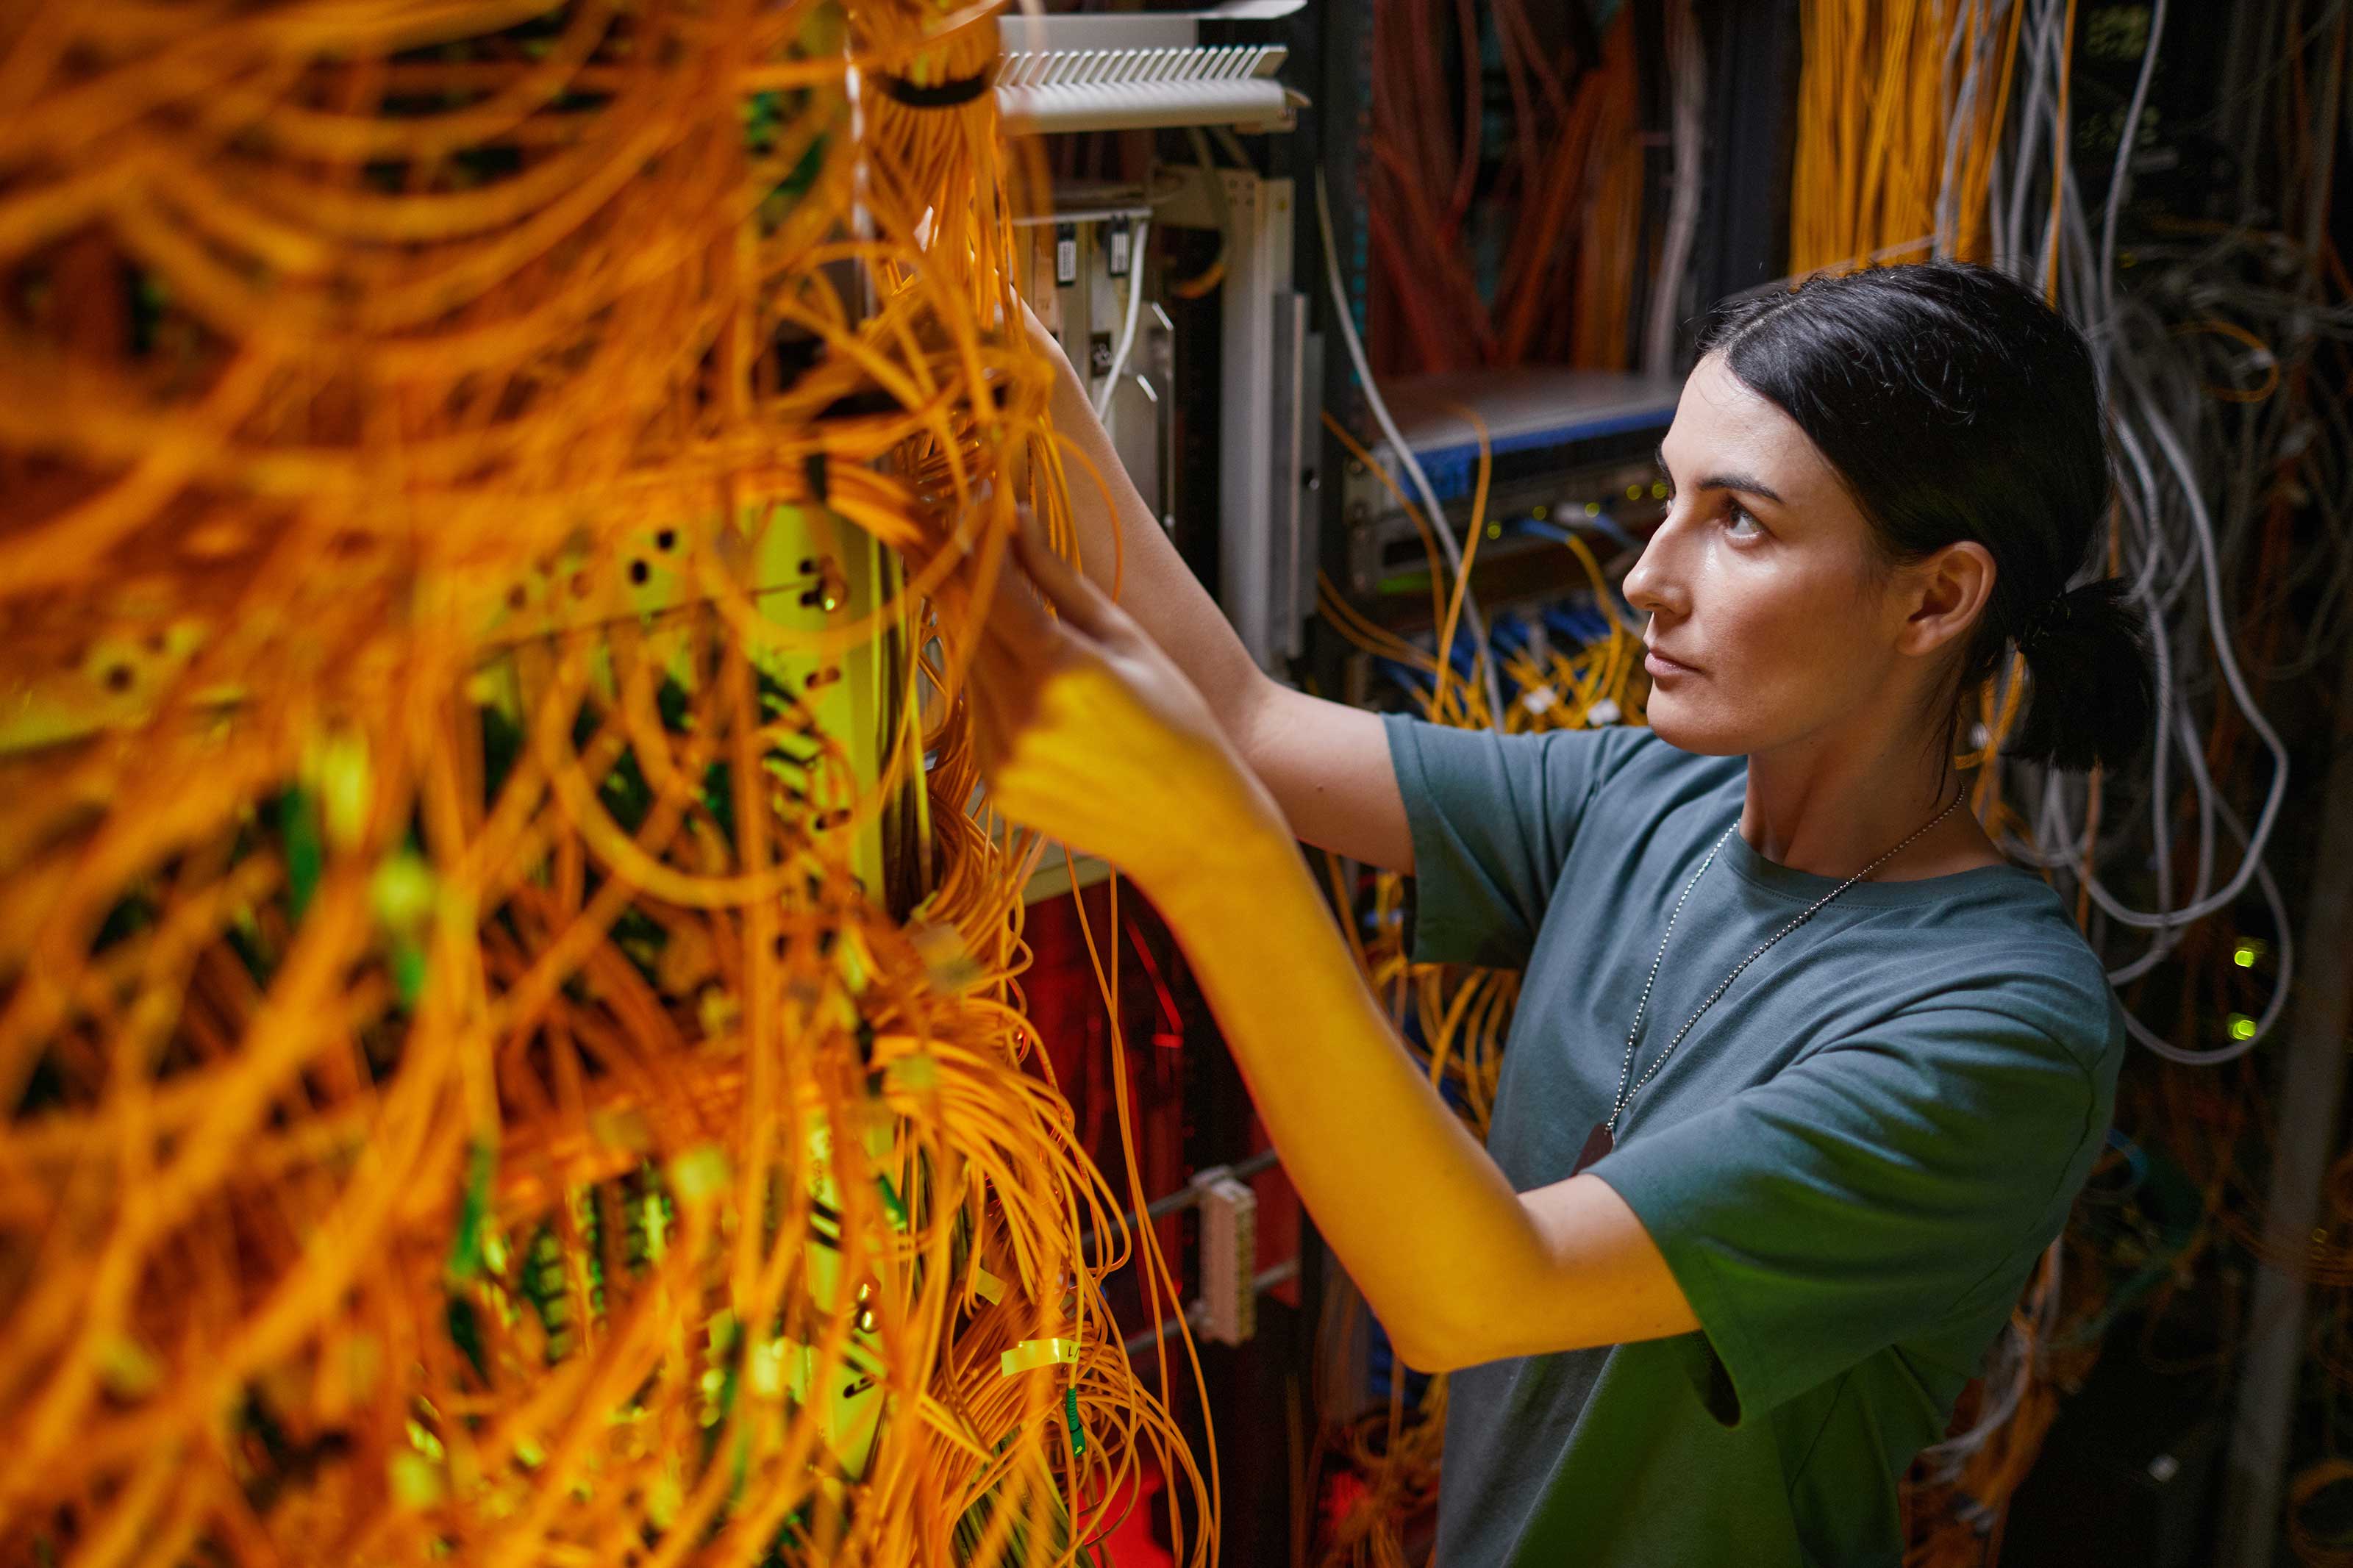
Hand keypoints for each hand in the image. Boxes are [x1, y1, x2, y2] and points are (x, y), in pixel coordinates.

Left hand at [966, 521, 1284, 896]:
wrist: (1195, 826)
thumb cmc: (1179, 724)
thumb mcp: (1126, 639)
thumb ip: (1057, 580)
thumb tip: (1013, 520)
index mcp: (1058, 669)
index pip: (987, 585)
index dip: (973, 541)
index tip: (971, 507)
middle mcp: (1020, 715)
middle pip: (964, 624)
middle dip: (967, 580)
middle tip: (969, 542)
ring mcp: (1002, 757)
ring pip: (967, 669)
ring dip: (981, 635)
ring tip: (1022, 624)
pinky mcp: (998, 786)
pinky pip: (979, 717)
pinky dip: (994, 689)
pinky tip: (1036, 690)